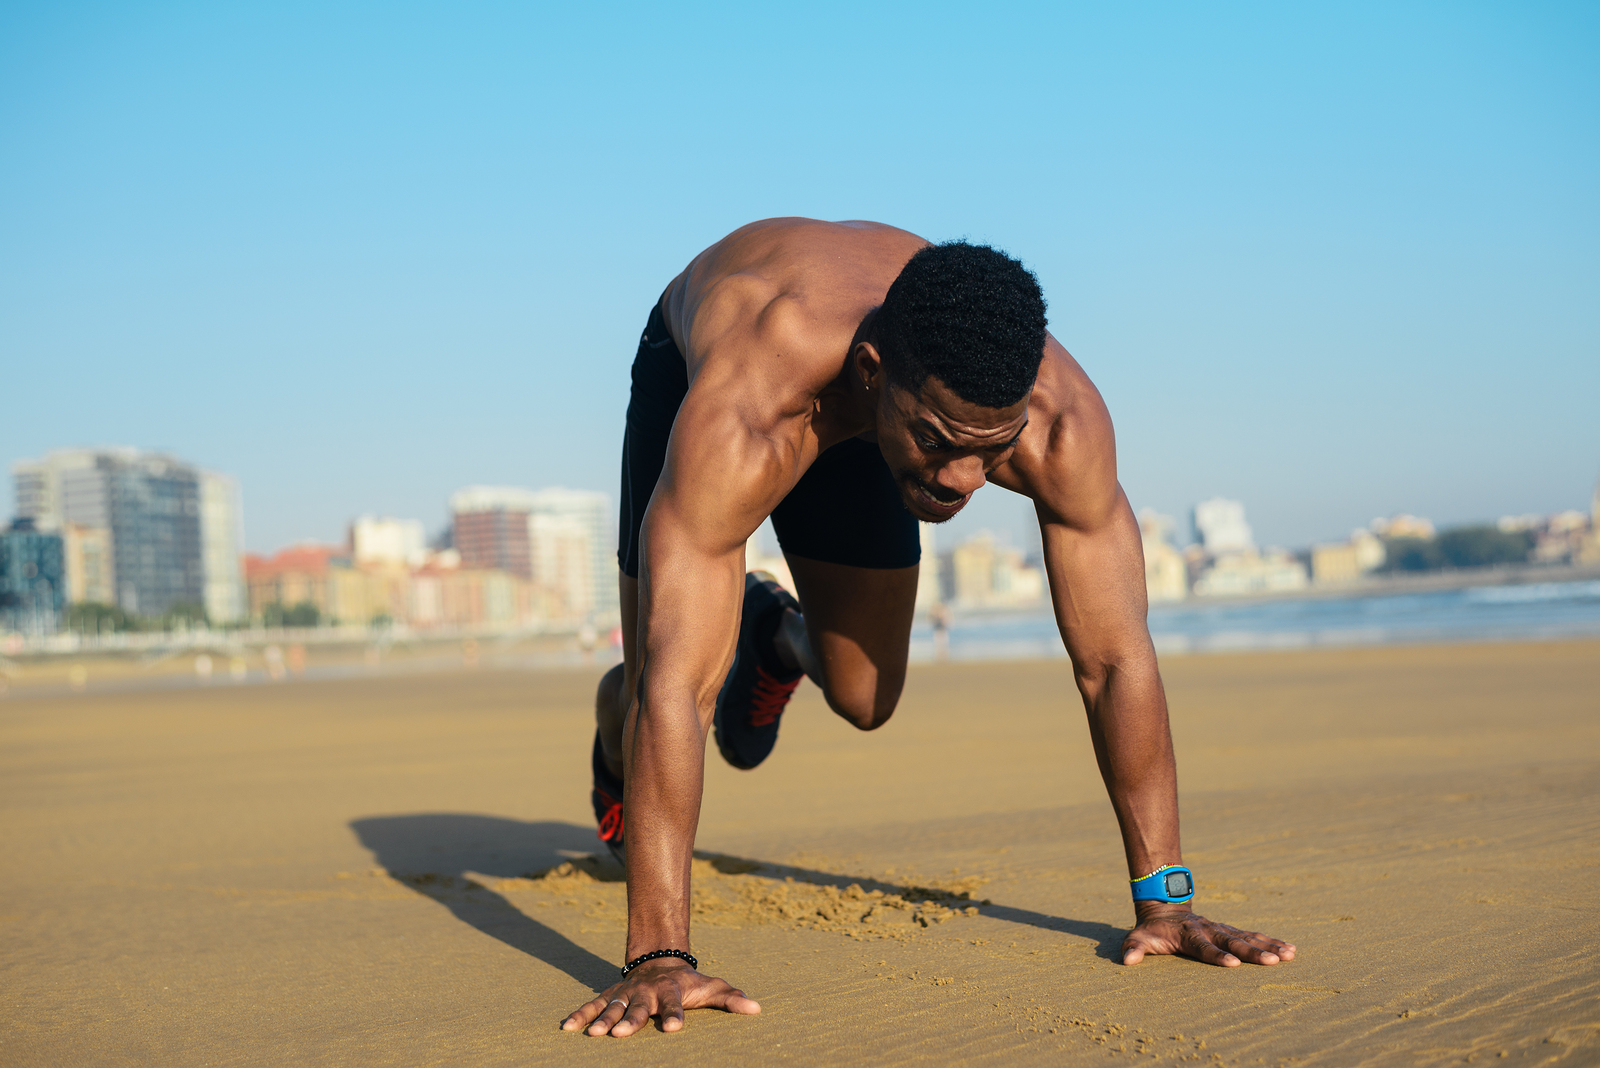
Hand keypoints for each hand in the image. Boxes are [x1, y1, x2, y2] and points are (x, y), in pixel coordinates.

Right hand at [560, 958, 760, 1036]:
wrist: (660, 959)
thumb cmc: (689, 982)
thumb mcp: (711, 988)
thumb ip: (731, 999)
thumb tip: (757, 1008)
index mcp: (671, 991)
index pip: (675, 1004)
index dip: (675, 1015)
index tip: (674, 1028)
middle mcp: (646, 992)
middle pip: (638, 1007)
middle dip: (630, 1020)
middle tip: (620, 1033)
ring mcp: (626, 993)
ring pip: (613, 1006)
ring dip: (602, 1019)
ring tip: (595, 1033)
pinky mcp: (610, 995)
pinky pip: (592, 1004)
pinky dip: (580, 1014)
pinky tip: (567, 1027)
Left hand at [1122, 902, 1295, 967]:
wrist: (1164, 906)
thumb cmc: (1152, 929)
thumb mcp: (1139, 937)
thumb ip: (1134, 948)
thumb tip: (1127, 961)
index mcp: (1188, 934)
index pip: (1203, 947)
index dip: (1216, 955)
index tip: (1232, 965)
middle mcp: (1209, 930)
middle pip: (1233, 942)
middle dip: (1252, 952)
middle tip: (1272, 962)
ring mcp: (1222, 929)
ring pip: (1248, 937)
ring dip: (1269, 946)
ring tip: (1290, 955)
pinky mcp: (1231, 931)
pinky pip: (1254, 936)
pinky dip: (1272, 942)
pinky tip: (1290, 950)